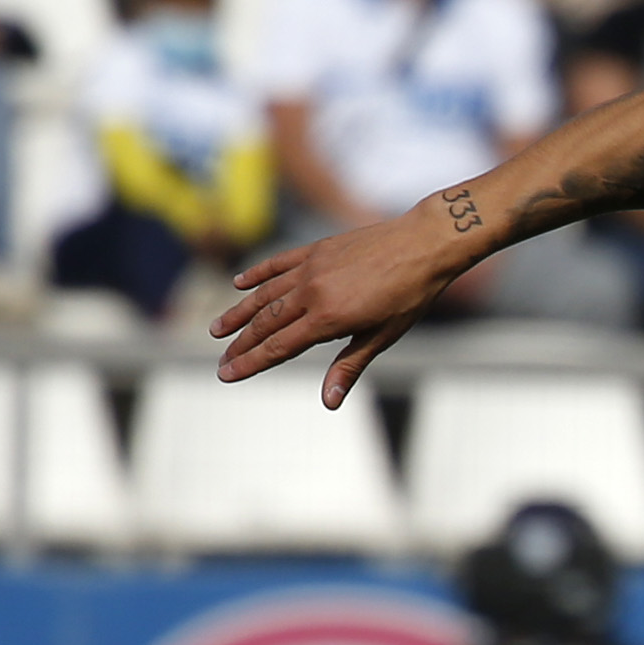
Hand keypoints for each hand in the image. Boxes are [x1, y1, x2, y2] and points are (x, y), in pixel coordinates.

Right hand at [215, 195, 482, 401]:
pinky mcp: (317, 249)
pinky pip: (279, 263)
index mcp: (328, 318)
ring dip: (239, 312)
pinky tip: (240, 284)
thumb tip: (328, 402)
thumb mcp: (383, 336)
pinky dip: (258, 274)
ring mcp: (312, 267)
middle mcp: (312, 292)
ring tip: (218, 329)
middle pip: (266, 323)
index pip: (278, 347)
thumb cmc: (410, 295)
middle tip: (221, 361)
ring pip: (265, 294)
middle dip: (241, 345)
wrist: (425, 242)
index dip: (250, 363)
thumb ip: (349, 366)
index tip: (225, 375)